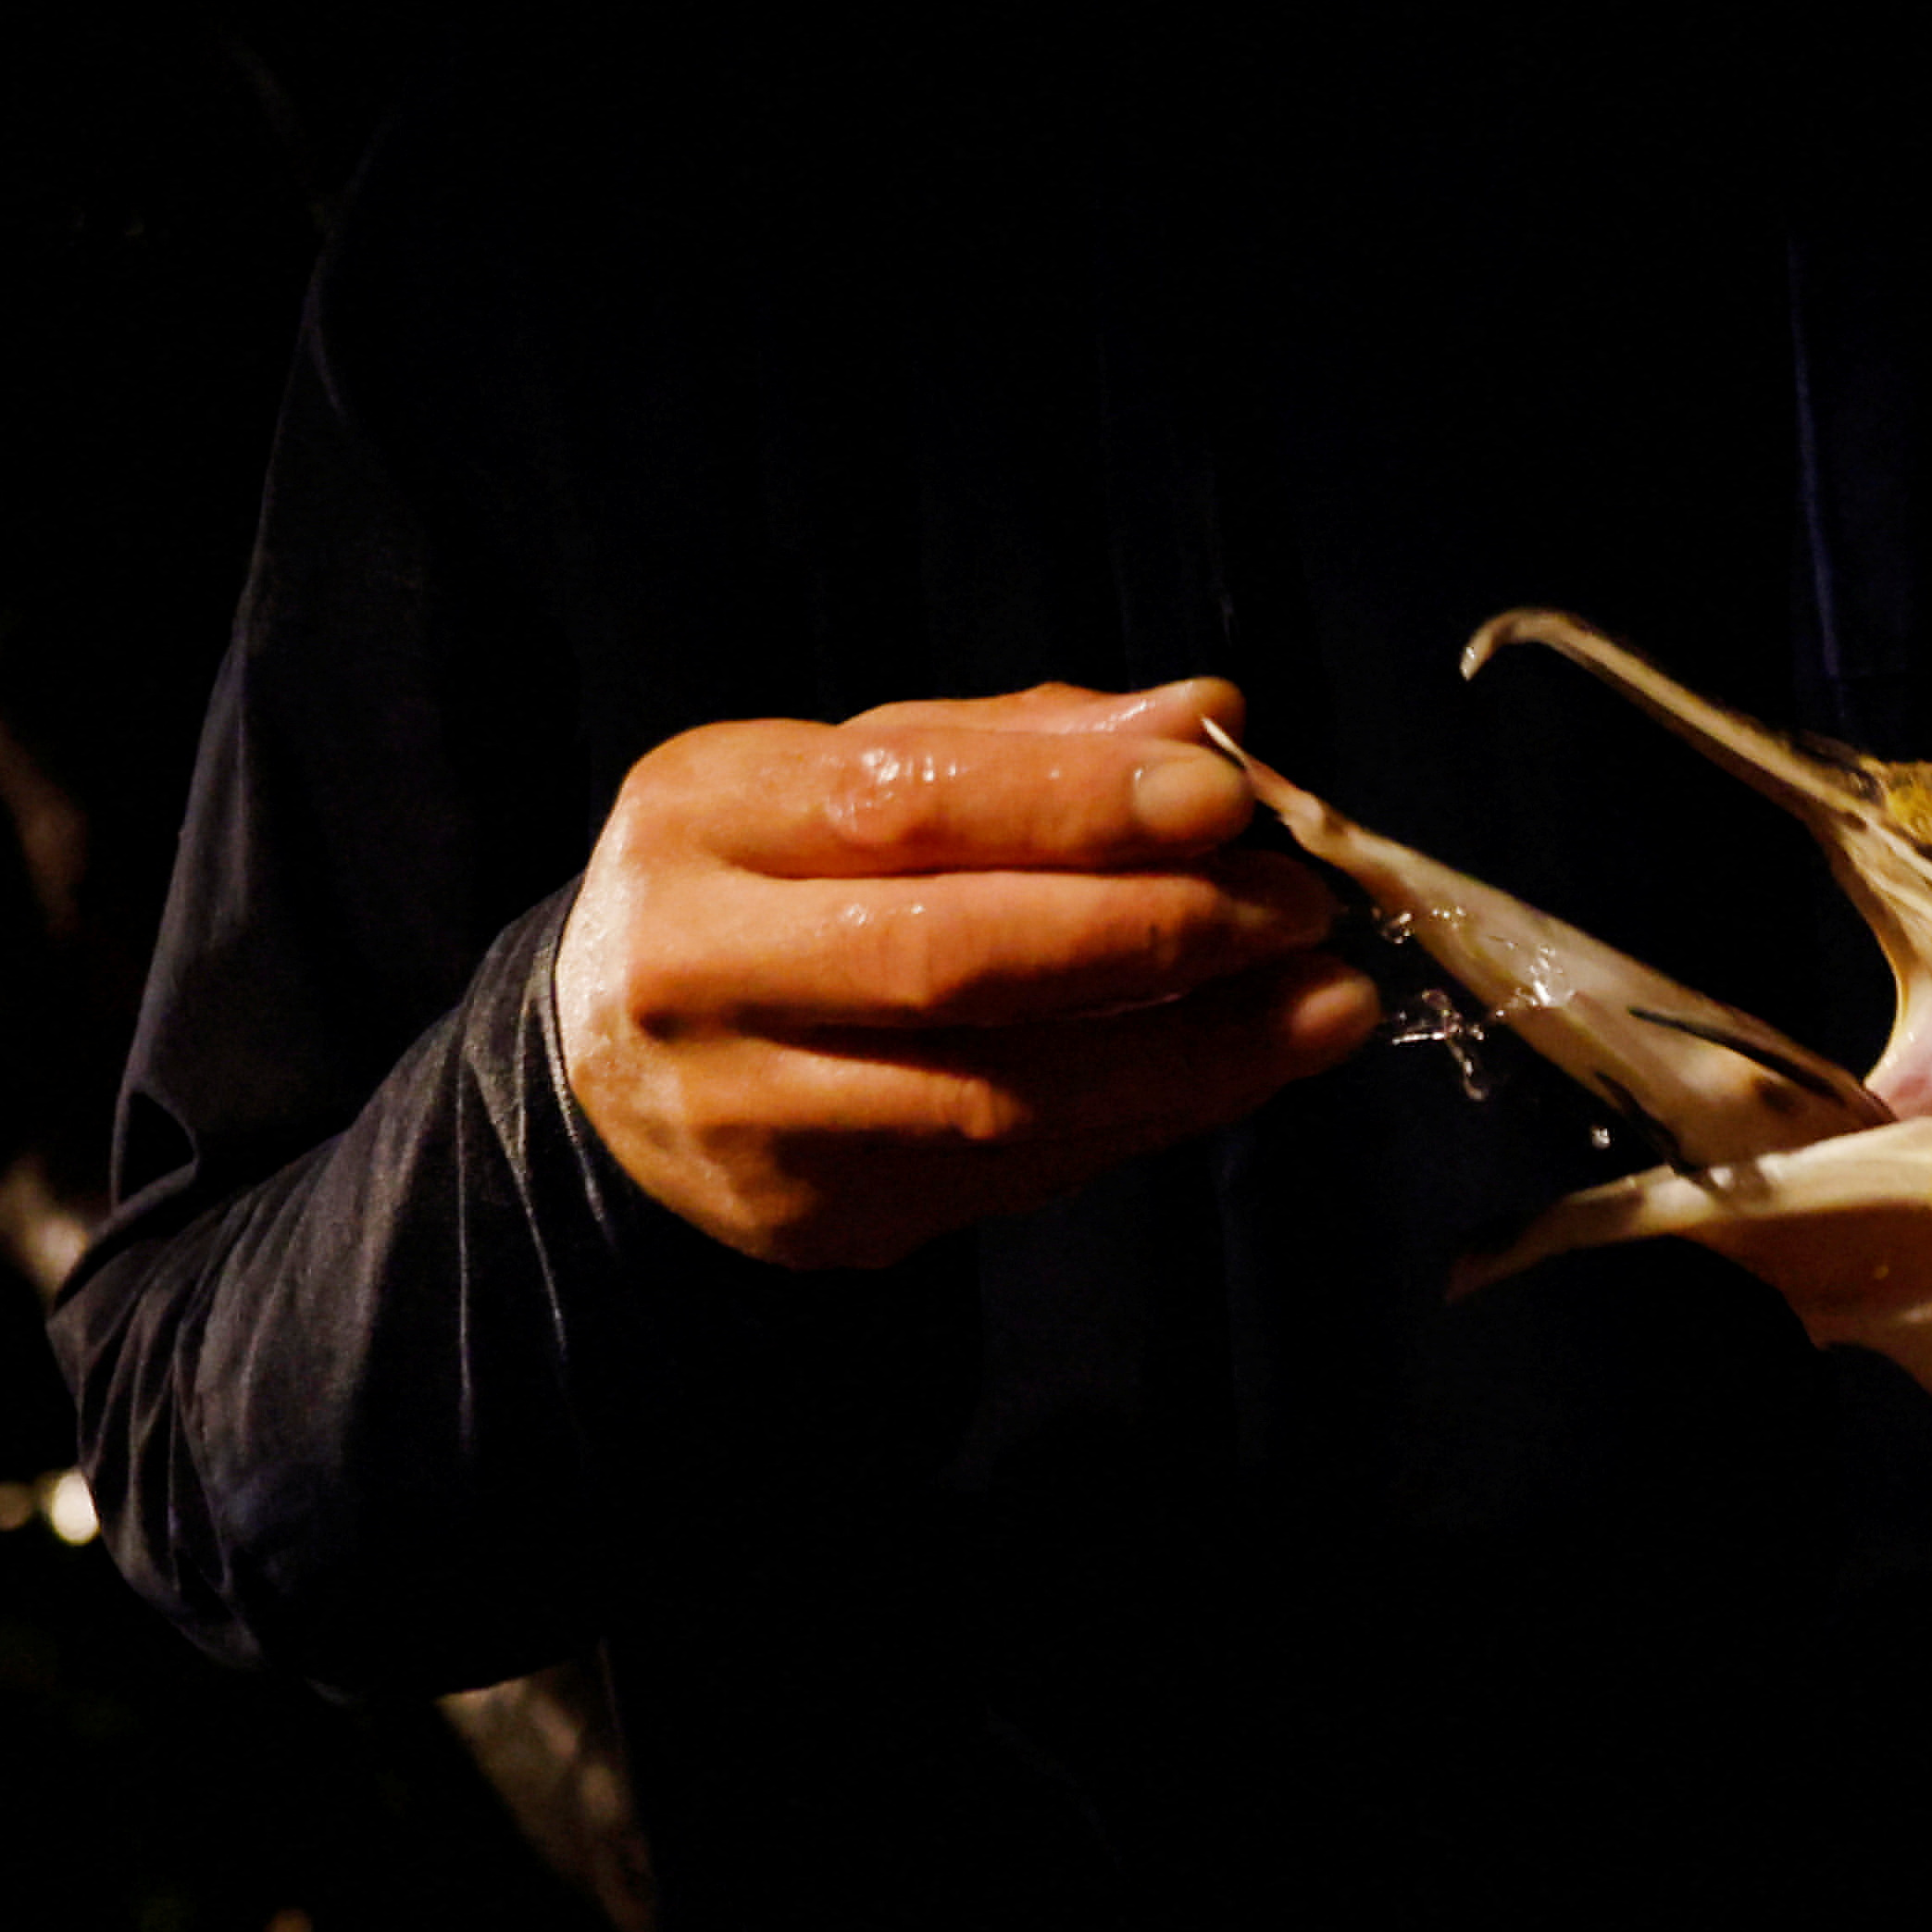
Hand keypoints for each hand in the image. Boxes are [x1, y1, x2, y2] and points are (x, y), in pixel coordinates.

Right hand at [557, 678, 1374, 1266]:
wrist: (608, 1053)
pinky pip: (1008, 1173)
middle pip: (950, 962)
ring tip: (1323, 1008)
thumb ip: (1025, 744)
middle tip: (1301, 908)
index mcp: (707, 817)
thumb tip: (1207, 713)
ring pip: (997, 1098)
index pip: (905, 802)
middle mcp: (698, 970)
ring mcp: (746, 1116)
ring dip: (1190, 1057)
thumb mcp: (858, 772)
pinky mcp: (809, 1218)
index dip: (1077, 802)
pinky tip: (1233, 1071)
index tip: (1229, 794)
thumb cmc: (774, 875)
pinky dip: (1140, 1119)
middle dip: (1154, 935)